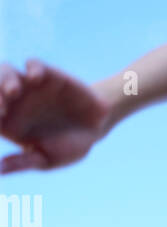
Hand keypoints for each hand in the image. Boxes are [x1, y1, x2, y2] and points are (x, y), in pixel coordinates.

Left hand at [0, 59, 112, 173]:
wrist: (97, 129)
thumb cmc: (68, 147)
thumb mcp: (45, 160)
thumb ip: (22, 162)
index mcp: (6, 123)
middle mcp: (13, 102)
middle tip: (1, 108)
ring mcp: (29, 87)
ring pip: (6, 72)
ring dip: (5, 79)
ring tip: (13, 91)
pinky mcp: (48, 75)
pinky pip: (33, 65)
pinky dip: (32, 68)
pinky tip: (36, 79)